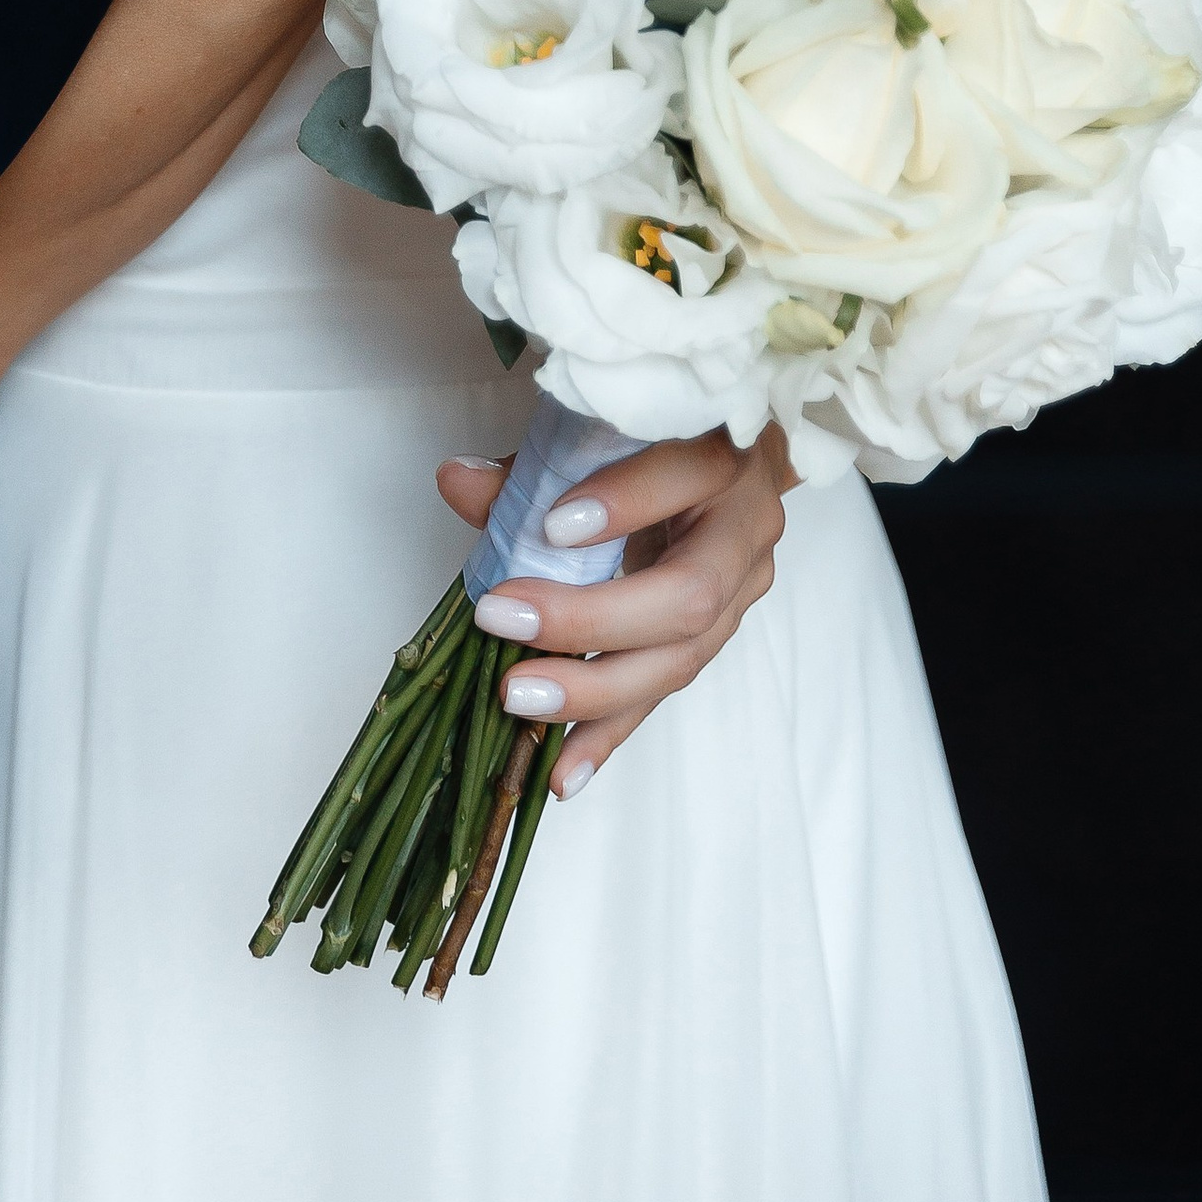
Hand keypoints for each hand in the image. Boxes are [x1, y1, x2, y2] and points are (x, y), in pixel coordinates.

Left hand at [434, 423, 792, 798]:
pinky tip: (562, 772)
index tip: (551, 525)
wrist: (731, 452)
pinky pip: (662, 693)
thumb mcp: (599, 429)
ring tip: (519, 702)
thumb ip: (533, 460)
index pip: (687, 474)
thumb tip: (455, 481)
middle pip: (689, 593)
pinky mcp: (719, 638)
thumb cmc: (654, 432)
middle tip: (504, 620)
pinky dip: (608, 734)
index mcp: (723, 451)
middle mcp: (746, 527)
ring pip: (682, 657)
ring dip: (594, 689)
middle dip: (592, 619)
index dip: (625, 503)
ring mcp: (742, 590)